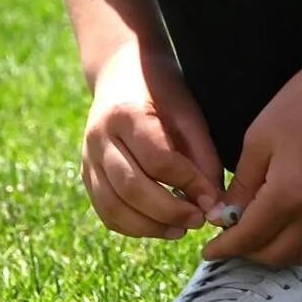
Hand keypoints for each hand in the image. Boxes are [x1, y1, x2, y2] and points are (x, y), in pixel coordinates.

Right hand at [81, 42, 224, 238]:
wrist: (119, 72)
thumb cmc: (162, 91)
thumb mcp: (188, 113)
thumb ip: (202, 155)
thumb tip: (214, 202)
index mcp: (127, 114)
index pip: (158, 159)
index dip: (188, 183)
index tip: (213, 199)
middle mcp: (100, 138)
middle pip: (131, 187)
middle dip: (169, 211)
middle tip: (199, 221)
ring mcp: (88, 158)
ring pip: (113, 206)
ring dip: (149, 226)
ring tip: (182, 229)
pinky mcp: (86, 174)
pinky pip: (105, 210)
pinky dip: (132, 226)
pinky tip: (159, 226)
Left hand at [201, 48, 301, 267]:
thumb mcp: (260, 138)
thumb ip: (242, 184)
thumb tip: (223, 216)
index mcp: (287, 196)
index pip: (248, 239)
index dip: (223, 248)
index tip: (208, 249)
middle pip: (274, 255)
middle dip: (246, 253)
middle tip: (230, 238)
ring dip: (276, 254)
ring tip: (259, 236)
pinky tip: (290, 229)